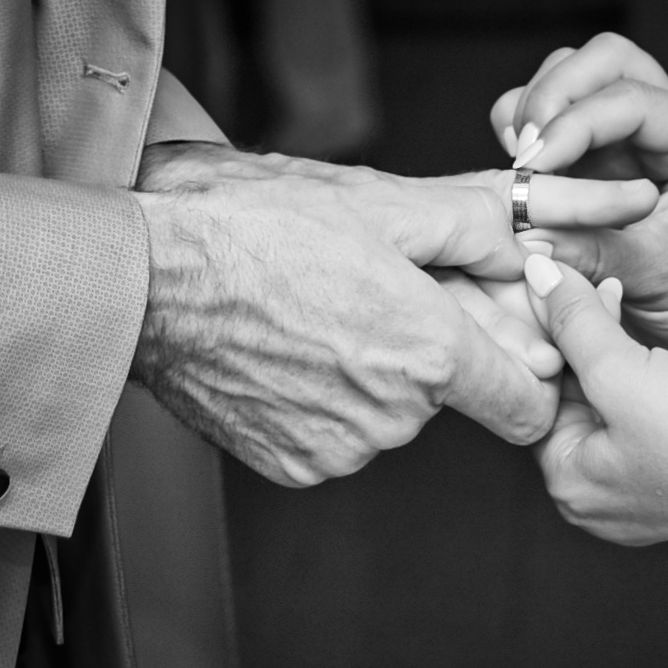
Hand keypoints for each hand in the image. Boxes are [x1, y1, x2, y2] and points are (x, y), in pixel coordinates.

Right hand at [130, 143, 655, 486]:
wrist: (140, 276)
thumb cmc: (253, 226)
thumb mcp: (379, 201)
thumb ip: (474, 227)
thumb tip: (526, 248)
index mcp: (429, 352)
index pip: (528, 407)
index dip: (523, 373)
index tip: (499, 349)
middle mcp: (393, 417)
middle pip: (449, 398)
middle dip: (427, 351)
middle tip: (373, 295)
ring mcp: (339, 448)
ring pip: (389, 416)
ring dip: (371, 373)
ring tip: (317, 314)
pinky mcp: (291, 466)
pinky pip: (336, 436)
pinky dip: (323, 401)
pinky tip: (286, 350)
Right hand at [492, 33, 667, 379]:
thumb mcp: (652, 279)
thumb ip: (590, 249)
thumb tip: (525, 229)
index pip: (631, 100)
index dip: (573, 125)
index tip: (531, 168)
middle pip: (605, 59)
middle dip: (553, 96)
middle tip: (524, 157)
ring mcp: (635, 129)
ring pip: (576, 71)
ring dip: (536, 107)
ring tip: (522, 168)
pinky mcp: (602, 147)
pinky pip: (555, 109)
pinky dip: (526, 125)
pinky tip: (523, 172)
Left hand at [522, 253, 667, 544]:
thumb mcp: (621, 372)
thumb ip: (574, 323)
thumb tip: (535, 277)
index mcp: (570, 485)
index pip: (535, 400)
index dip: (540, 340)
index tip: (545, 291)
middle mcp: (602, 493)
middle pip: (572, 400)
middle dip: (576, 339)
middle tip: (583, 285)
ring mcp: (647, 481)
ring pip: (611, 398)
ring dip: (610, 347)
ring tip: (611, 293)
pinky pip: (648, 406)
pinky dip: (644, 369)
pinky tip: (649, 333)